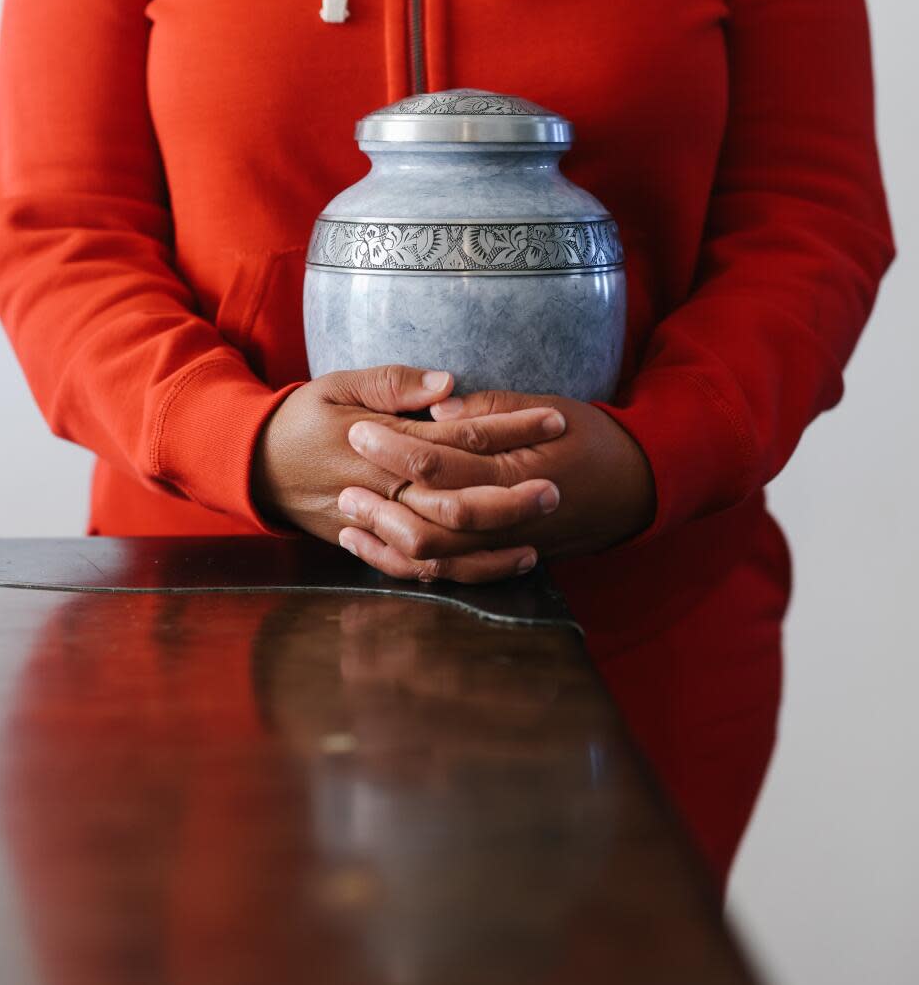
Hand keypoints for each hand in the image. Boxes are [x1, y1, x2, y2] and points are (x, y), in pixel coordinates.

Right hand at [250, 366, 568, 581]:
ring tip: (540, 532)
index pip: (457, 437)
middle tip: (557, 486)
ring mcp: (375, 525)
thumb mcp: (338, 383)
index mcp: (377, 444)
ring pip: (443, 547)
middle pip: (456, 503)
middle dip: (511, 496)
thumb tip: (449, 383)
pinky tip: (505, 565)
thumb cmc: (300, 418)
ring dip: (495, 543)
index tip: (552, 420)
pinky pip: (421, 571)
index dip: (509, 430)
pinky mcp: (370, 547)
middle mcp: (380, 491)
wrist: (249, 465)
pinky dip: (466, 573)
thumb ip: (393, 383)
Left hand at [339, 389, 656, 577]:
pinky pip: (451, 577)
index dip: (394, 447)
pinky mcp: (505, 562)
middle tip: (344, 479)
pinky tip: (376, 550)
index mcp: (515, 471)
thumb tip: (436, 409)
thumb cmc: (592, 437)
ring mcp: (507, 548)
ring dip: (387, 538)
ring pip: (436, 557)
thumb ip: (491, 410)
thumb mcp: (548, 408)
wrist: (639, 487)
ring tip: (351, 515)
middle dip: (381, 499)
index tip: (358, 430)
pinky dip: (409, 567)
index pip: (441, 463)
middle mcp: (510, 518)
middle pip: (431, 518)